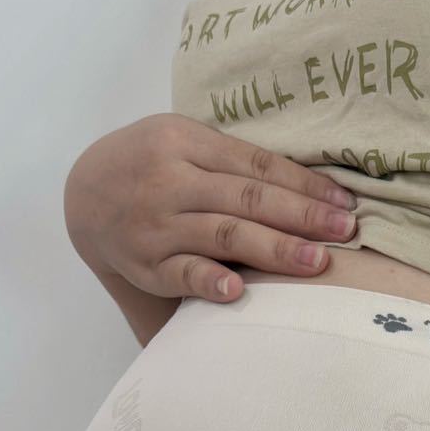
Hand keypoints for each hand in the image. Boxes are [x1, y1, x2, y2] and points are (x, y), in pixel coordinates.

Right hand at [62, 112, 358, 302]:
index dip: (304, 185)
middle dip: (301, 217)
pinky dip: (209, 281)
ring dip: (273, 249)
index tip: (345, 204)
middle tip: (344, 233)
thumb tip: (310, 186)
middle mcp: (170, 180)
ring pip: (223, 235)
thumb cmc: (152, 166)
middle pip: (246, 199)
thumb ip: (233, 160)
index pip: (257, 165)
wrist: (84, 194)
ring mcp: (156, 224)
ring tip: (316, 262)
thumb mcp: (182, 142)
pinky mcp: (144, 263)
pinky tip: (238, 289)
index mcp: (185, 141)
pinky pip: (180, 273)